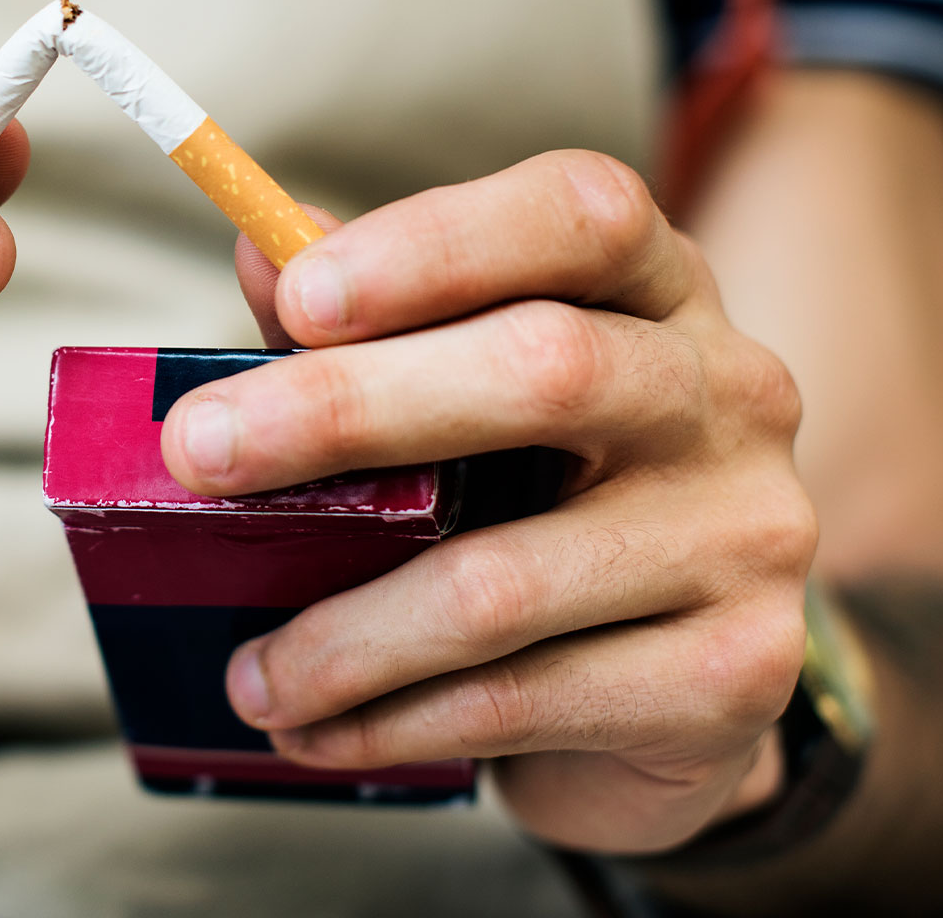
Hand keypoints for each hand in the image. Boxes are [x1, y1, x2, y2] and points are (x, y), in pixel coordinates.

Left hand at [158, 150, 814, 851]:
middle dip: (344, 410)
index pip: (584, 213)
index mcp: (663, 290)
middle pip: (546, 368)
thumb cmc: (539, 501)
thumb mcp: (465, 393)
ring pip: (506, 577)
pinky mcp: (735, 672)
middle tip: (197, 455)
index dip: (439, 243)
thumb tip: (254, 250)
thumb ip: (366, 322)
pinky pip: (521, 697)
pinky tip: (316, 729)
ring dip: (343, 634)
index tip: (296, 299)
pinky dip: (390, 720)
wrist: (682, 692)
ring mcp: (745, 534)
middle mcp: (729, 393)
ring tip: (247, 673)